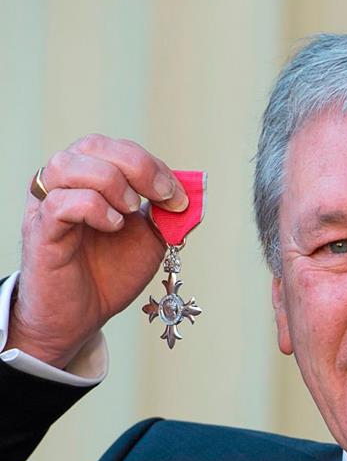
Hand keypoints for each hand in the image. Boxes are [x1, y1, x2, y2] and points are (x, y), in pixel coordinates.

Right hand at [6, 134, 188, 368]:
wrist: (85, 315)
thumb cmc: (111, 273)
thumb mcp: (150, 238)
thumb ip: (166, 214)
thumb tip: (192, 195)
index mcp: (89, 179)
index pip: (118, 148)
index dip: (154, 165)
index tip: (179, 196)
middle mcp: (63, 185)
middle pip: (93, 145)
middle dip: (138, 166)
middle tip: (163, 196)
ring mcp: (47, 205)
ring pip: (68, 164)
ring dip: (111, 182)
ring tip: (130, 211)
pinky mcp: (41, 231)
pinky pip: (59, 202)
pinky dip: (94, 207)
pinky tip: (114, 226)